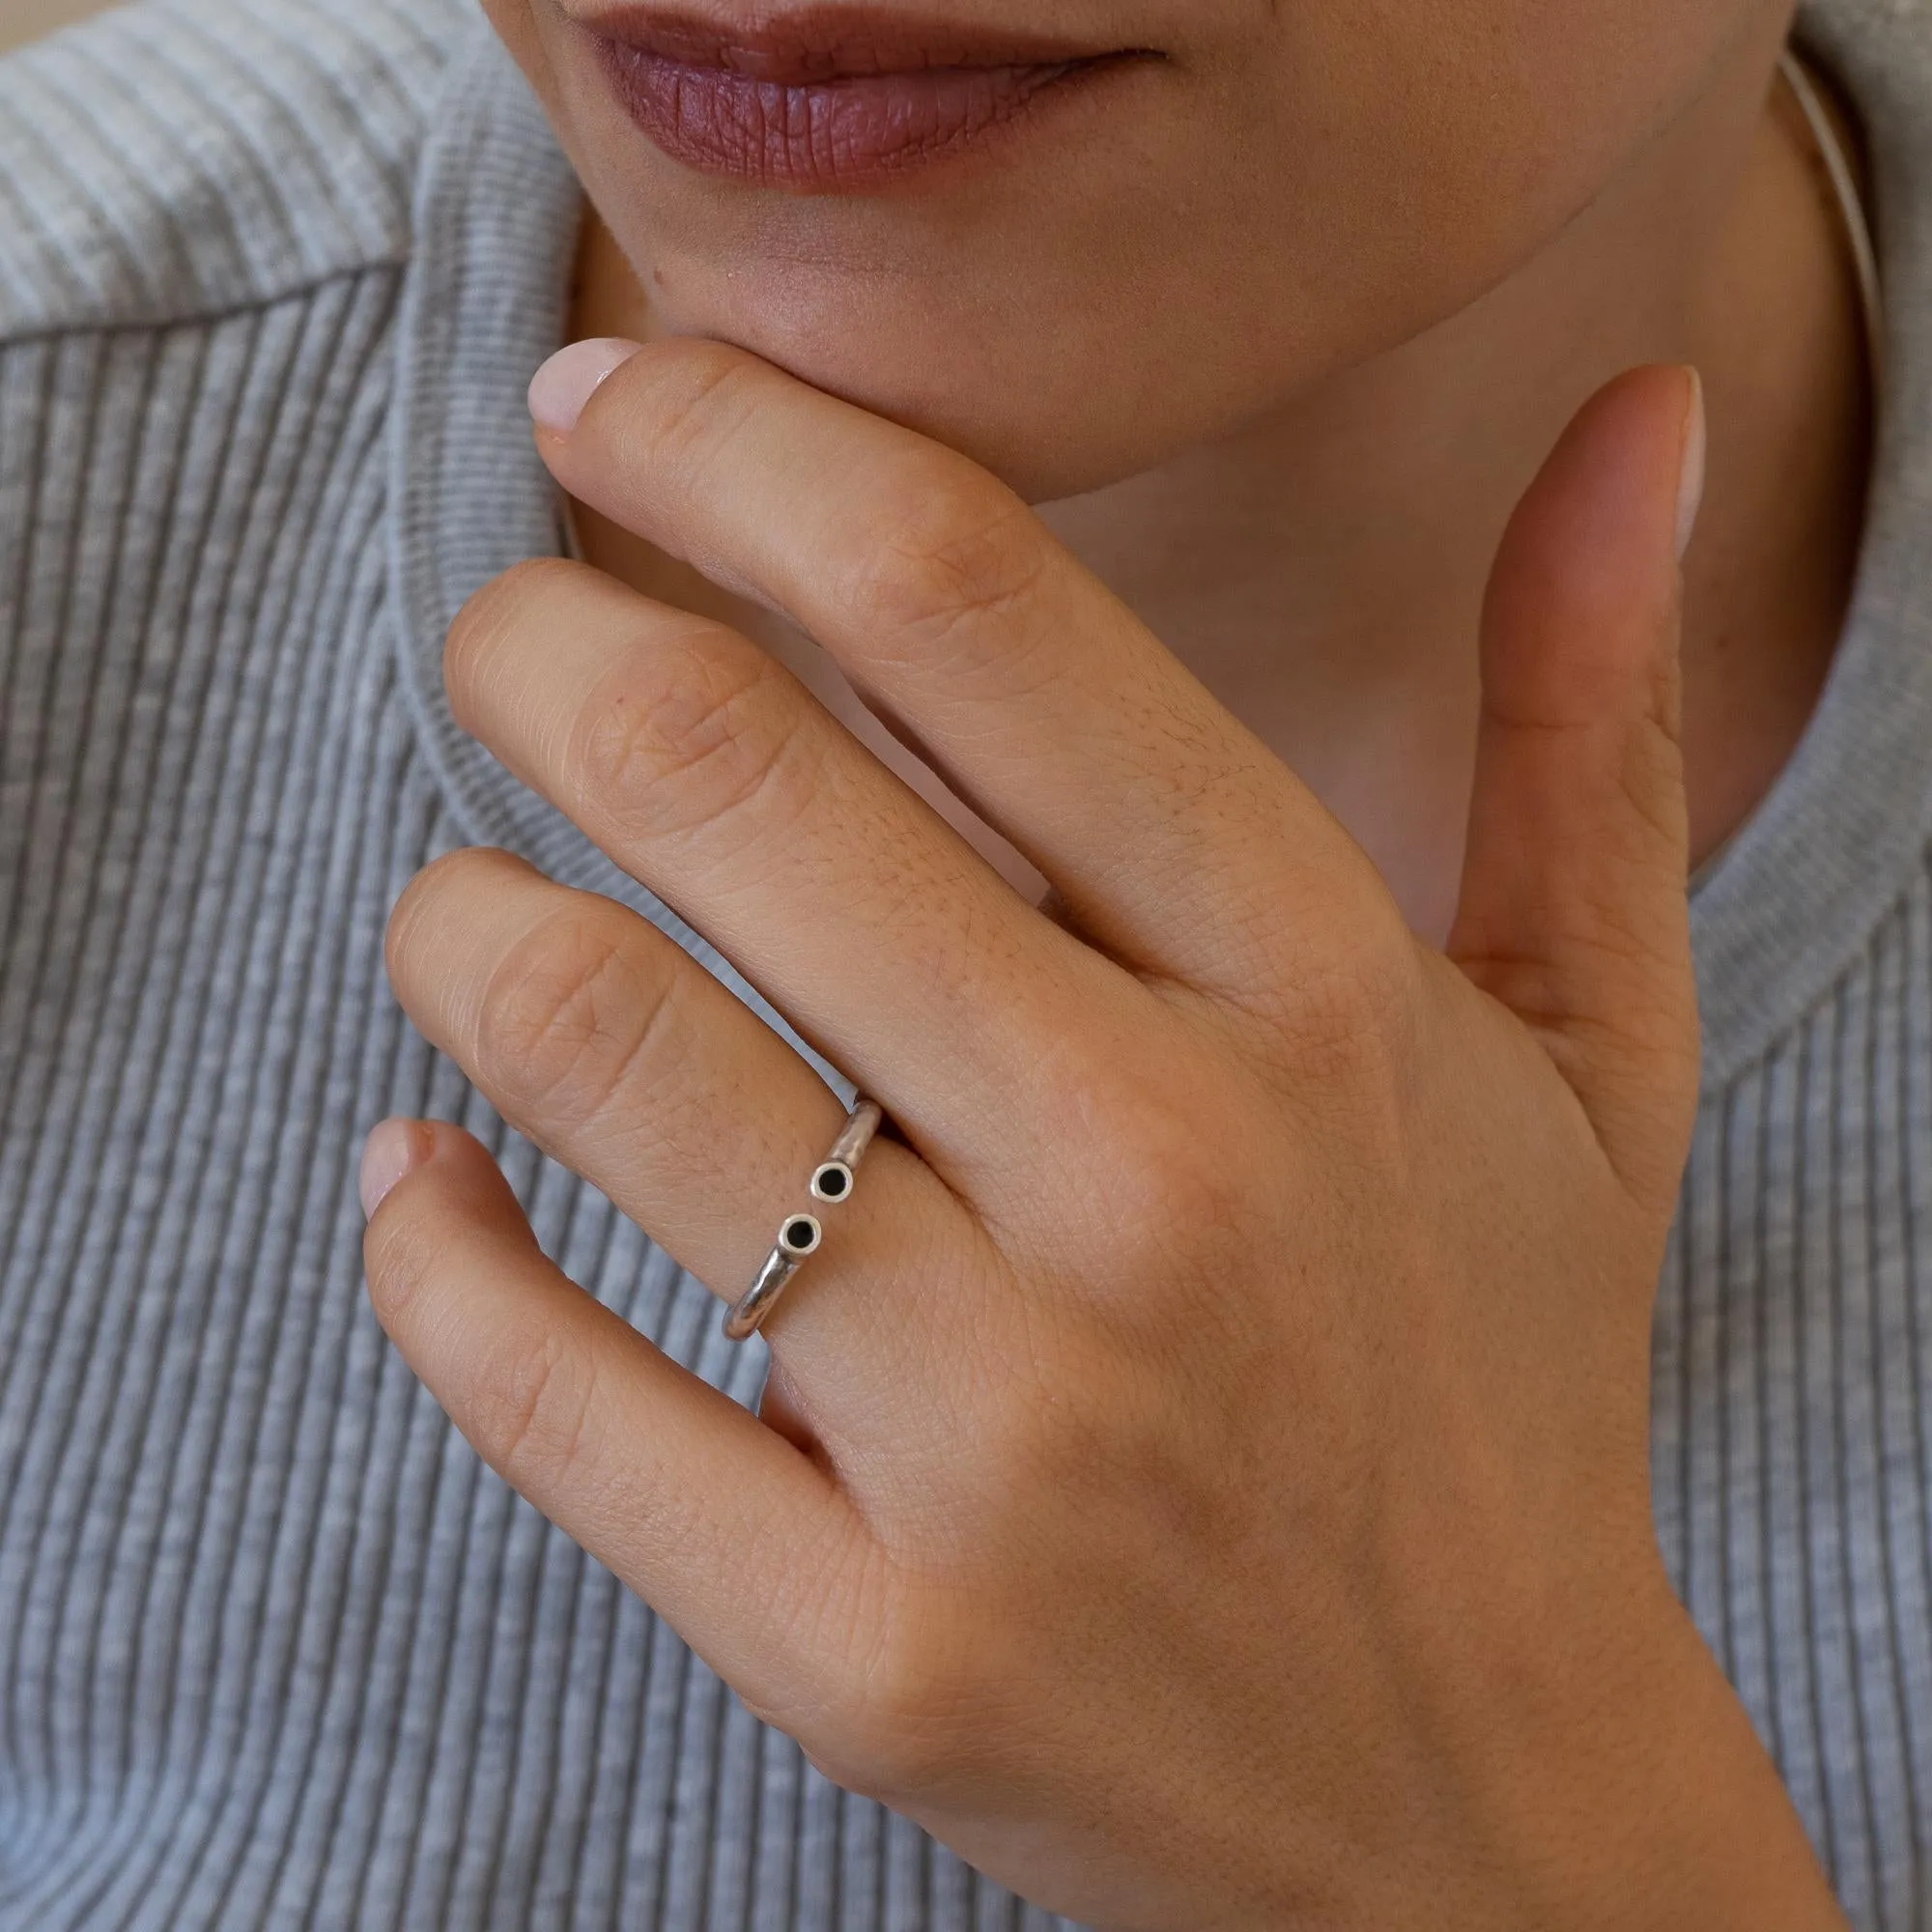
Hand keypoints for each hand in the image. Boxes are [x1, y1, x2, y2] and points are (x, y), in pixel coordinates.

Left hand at [362, 344, 1843, 1929]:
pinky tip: (425, 1164)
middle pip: (728, 781)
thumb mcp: (1580, 1049)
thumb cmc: (1500, 1382)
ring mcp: (1002, 1441)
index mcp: (1323, 1005)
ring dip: (459, 923)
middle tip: (509, 637)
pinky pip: (539, 1385)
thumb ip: (1583, 724)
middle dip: (540, 644)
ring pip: (595, 1053)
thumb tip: (1643, 419)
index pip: (975, 612)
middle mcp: (1159, 1190)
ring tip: (468, 906)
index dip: (743, 444)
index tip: (610, 400)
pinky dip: (426, 1239)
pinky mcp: (864, 1652)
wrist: (1483, 1812)